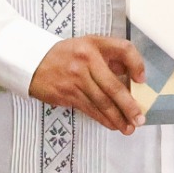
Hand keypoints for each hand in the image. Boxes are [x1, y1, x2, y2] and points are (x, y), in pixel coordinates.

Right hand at [29, 36, 147, 133]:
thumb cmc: (64, 54)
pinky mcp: (67, 94)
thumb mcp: (86, 45)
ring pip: (102, 102)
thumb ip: (108, 56)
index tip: (142, 79)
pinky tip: (112, 125)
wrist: (31, 62)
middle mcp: (85, 61)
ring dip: (117, 117)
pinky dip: (102, 119)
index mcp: (93, 44)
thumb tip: (130, 75)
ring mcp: (75, 79)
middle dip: (129, 105)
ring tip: (129, 127)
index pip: (123, 49)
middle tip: (139, 118)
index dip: (136, 64)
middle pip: (113, 86)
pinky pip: (89, 109)